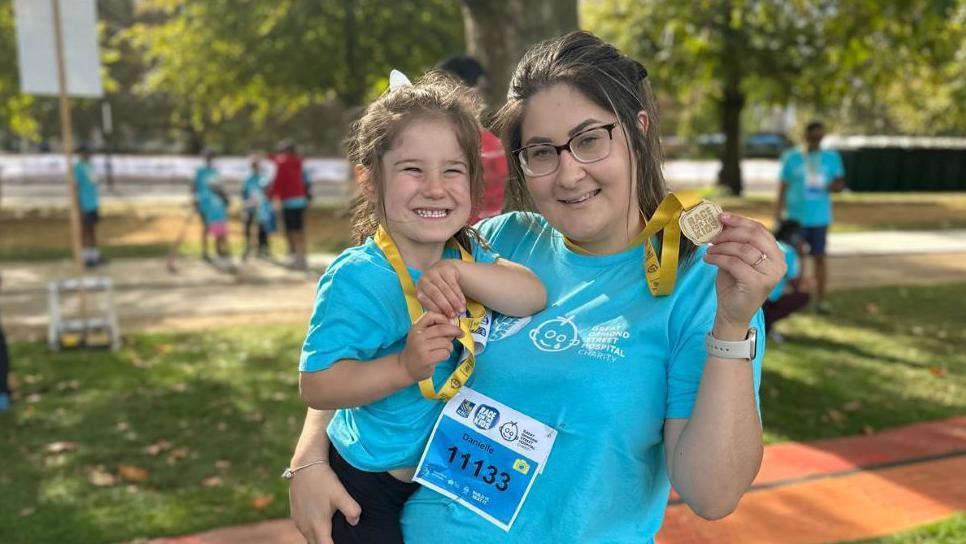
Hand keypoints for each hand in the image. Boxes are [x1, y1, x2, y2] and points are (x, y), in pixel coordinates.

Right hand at [289, 462, 360, 543]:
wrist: (305, 465)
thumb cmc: (323, 479)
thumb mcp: (340, 493)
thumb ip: (351, 509)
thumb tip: (355, 522)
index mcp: (318, 525)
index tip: (344, 543)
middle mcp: (306, 527)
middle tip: (338, 539)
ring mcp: (299, 522)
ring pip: (310, 539)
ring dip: (319, 540)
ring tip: (331, 536)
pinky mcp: (296, 515)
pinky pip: (305, 531)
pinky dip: (313, 533)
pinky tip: (321, 526)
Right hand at [398, 312, 462, 381]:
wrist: (405, 368)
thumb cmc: (417, 350)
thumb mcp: (421, 336)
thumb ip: (434, 329)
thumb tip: (454, 325)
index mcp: (416, 328)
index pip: (431, 316)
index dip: (444, 318)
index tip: (452, 323)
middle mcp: (418, 336)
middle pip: (441, 329)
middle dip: (454, 331)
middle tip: (461, 333)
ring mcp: (421, 348)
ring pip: (445, 343)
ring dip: (449, 347)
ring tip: (445, 350)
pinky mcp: (427, 359)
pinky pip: (445, 353)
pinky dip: (446, 355)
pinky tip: (441, 357)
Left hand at [416, 260, 465, 317]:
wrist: (441, 269)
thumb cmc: (435, 289)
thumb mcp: (431, 297)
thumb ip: (437, 308)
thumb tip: (446, 320)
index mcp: (418, 289)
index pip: (426, 300)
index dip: (436, 309)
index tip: (445, 318)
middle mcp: (424, 279)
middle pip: (435, 294)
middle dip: (446, 306)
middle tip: (454, 315)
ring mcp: (434, 273)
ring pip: (445, 289)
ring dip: (454, 301)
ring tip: (461, 310)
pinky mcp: (445, 269)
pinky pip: (453, 284)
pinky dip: (459, 294)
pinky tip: (463, 302)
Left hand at [705, 213, 785, 339]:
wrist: (732, 312)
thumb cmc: (734, 283)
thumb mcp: (735, 257)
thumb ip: (733, 241)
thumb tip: (721, 219)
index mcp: (776, 253)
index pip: (760, 229)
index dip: (740, 221)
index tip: (721, 217)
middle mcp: (779, 263)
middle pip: (754, 236)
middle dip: (729, 233)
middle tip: (712, 236)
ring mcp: (771, 274)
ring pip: (743, 249)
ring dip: (721, 247)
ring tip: (709, 250)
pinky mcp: (758, 284)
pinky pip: (735, 263)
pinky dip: (718, 258)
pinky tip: (708, 259)